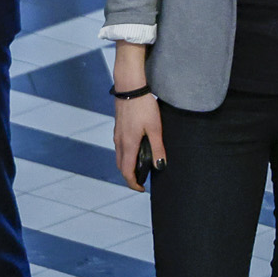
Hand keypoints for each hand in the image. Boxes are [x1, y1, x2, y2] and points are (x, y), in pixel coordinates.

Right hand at [111, 42, 163, 190]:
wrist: (130, 87)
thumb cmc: (143, 107)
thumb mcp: (155, 128)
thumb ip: (157, 149)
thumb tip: (160, 166)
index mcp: (128, 144)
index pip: (126, 170)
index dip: (133, 182)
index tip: (141, 189)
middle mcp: (119, 141)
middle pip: (120, 165)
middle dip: (129, 176)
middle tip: (141, 181)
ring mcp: (117, 134)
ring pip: (119, 156)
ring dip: (127, 165)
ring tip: (141, 167)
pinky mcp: (118, 127)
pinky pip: (119, 147)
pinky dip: (125, 155)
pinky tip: (136, 150)